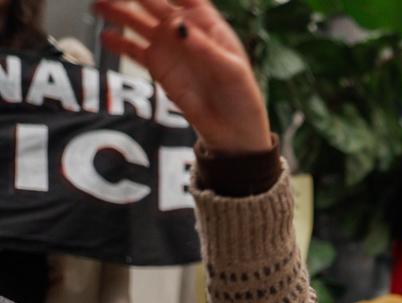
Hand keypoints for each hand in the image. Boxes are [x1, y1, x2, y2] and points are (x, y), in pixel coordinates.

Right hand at [93, 0, 271, 154]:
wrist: (231, 130)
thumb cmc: (240, 96)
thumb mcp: (230, 70)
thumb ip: (204, 47)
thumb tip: (177, 24)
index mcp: (209, 25)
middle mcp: (185, 32)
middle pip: (157, 5)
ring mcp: (170, 48)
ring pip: (140, 24)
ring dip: (120, 13)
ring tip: (100, 6)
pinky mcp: (159, 67)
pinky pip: (135, 50)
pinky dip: (120, 43)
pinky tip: (105, 37)